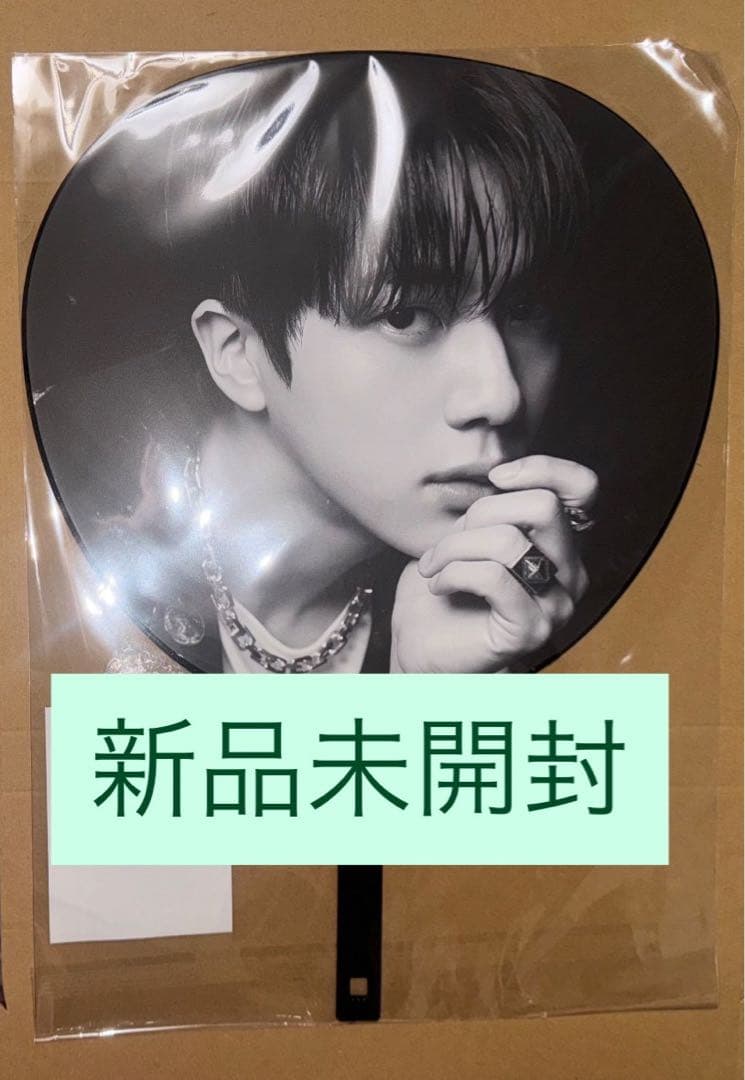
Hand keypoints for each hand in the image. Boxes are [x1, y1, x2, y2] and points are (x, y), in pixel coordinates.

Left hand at [389, 455, 597, 672]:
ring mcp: (557, 604)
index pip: (583, 488)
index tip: (496, 477)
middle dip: (481, 513)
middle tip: (447, 541)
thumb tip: (499, 474)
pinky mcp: (531, 629)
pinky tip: (438, 584)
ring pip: (510, 541)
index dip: (542, 469)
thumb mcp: (466, 532)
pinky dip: (454, 573)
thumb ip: (492, 505)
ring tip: (432, 565)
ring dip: (454, 547)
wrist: (421, 648)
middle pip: (543, 506)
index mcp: (562, 544)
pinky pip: (493, 577)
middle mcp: (572, 573)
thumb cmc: (445, 588)